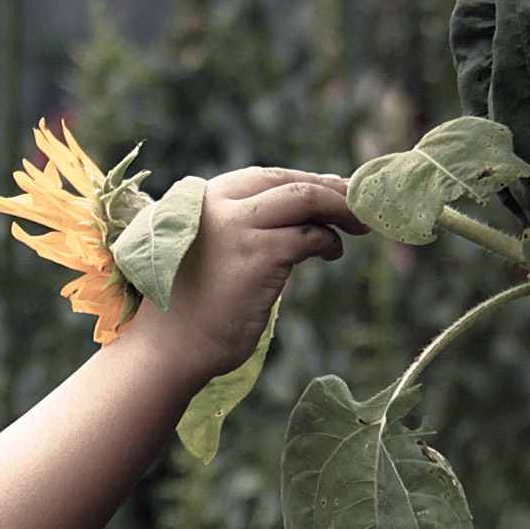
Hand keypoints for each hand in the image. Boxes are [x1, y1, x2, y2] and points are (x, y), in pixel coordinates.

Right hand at [125, 168, 364, 387]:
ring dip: (341, 209)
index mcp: (200, 201)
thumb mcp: (207, 251)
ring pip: (305, 199)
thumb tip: (301, 211)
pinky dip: (328, 242)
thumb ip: (238, 226)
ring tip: (359, 224)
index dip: (305, 180)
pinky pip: (309, 237)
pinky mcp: (258, 255)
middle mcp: (216, 205)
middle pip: (288, 182)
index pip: (264, 178)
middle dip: (332, 189)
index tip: (334, 189)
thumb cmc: (189, 310)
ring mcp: (237, 227)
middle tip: (361, 202)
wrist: (168, 350)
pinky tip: (332, 254)